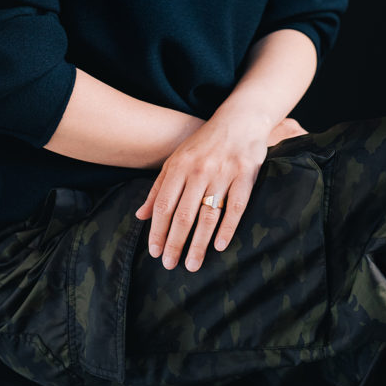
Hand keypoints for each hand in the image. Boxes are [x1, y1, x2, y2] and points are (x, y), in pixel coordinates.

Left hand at [135, 109, 300, 272]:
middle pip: (183, 214)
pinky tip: (220, 246)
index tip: (154, 252)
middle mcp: (199, 170)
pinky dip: (228, 227)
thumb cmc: (204, 143)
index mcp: (179, 166)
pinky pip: (235, 206)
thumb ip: (159, 187)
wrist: (239, 120)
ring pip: (208, 215)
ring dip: (199, 243)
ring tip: (192, 265)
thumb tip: (140, 215)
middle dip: (175, 243)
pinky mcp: (245, 175)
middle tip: (170, 265)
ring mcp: (223, 173)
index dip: (157, 230)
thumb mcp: (177, 159)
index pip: (163, 204)